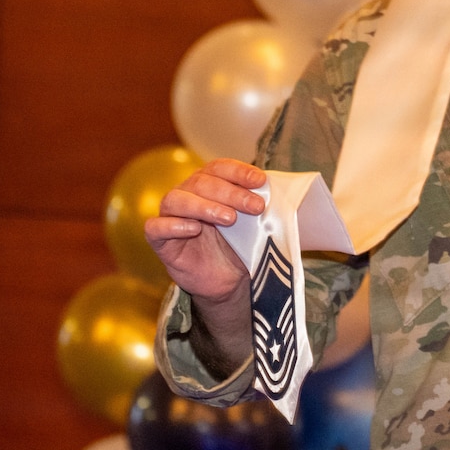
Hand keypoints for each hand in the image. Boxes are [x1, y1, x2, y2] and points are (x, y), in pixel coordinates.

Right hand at [144, 159, 264, 369]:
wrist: (231, 282)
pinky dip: (172, 225)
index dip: (237, 171)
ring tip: (230, 219)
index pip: (217, 167)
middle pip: (200, 182)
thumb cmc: (243, 247)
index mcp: (210, 186)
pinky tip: (193, 228)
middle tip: (255, 207)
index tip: (260, 180)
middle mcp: (187, 196)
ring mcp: (172, 218)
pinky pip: (155, 228)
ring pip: (176, 200)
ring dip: (204, 206)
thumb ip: (264, 205)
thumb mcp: (257, 223)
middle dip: (230, 191)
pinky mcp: (161, 242)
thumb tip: (294, 190)